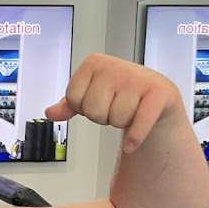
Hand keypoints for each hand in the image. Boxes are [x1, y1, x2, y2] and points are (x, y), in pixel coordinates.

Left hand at [44, 54, 180, 153]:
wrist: (156, 97)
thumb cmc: (120, 94)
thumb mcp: (90, 95)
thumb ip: (67, 105)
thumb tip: (50, 112)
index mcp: (94, 63)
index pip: (72, 98)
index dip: (83, 107)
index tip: (98, 100)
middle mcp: (115, 66)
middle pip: (93, 111)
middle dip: (103, 116)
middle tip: (115, 107)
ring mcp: (137, 78)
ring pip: (115, 120)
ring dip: (121, 123)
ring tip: (130, 110)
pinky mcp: (158, 93)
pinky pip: (140, 123)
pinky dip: (135, 138)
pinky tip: (131, 144)